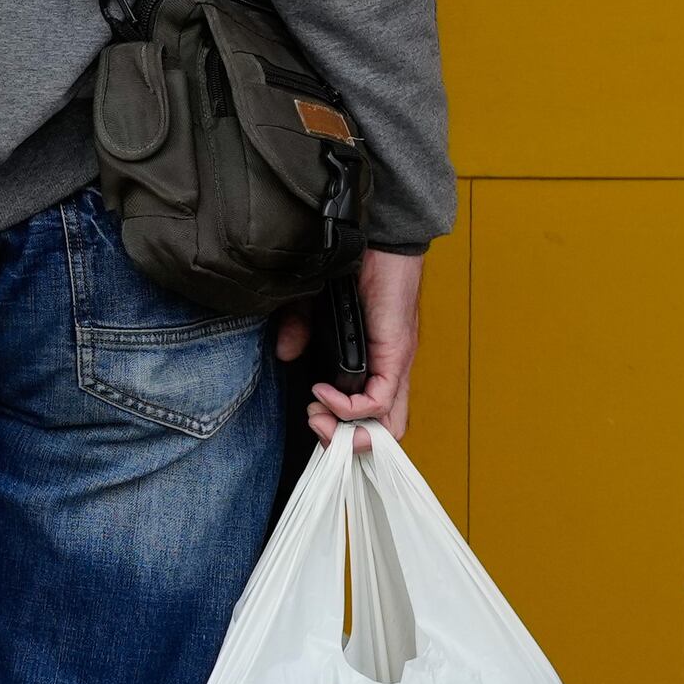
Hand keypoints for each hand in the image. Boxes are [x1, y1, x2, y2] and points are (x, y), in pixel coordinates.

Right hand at [280, 248, 421, 439]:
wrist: (382, 240)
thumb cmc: (357, 269)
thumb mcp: (317, 307)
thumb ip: (301, 332)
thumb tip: (287, 353)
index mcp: (378, 363)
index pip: (374, 417)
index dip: (345, 431)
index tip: (313, 419)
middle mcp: (391, 370)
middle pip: (385, 431)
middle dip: (347, 442)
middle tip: (317, 428)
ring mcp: (396, 365)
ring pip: (388, 424)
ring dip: (350, 432)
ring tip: (320, 417)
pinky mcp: (396, 355)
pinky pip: (378, 400)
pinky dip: (349, 407)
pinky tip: (323, 392)